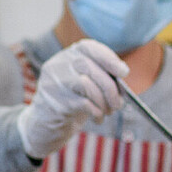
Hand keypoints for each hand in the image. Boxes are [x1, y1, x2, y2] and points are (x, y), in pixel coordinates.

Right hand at [16, 40, 128, 158]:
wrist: (48, 123)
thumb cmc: (75, 100)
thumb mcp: (86, 82)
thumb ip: (101, 74)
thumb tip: (122, 75)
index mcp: (68, 55)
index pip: (88, 47)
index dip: (108, 58)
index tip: (124, 72)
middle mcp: (58, 65)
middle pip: (88, 67)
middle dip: (110, 86)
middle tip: (119, 103)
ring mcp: (53, 82)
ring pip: (86, 85)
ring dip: (104, 102)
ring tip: (109, 112)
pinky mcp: (54, 101)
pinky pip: (83, 104)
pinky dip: (96, 112)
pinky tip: (98, 118)